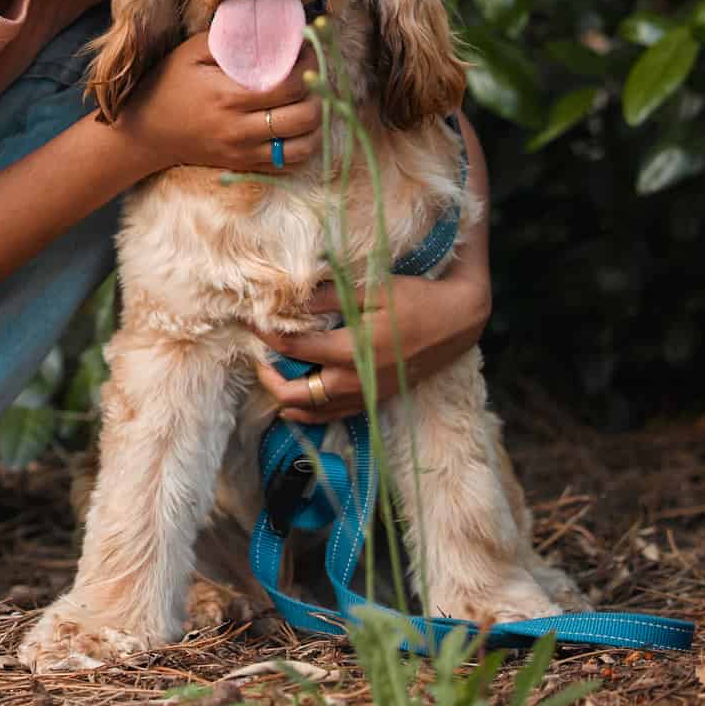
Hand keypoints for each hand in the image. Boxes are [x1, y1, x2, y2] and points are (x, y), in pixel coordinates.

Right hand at [116, 33, 321, 176]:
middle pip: (304, 117)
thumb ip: (229, 40)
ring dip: (314, 124)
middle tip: (312, 76)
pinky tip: (296, 127)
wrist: (145, 133)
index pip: (289, 85)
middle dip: (317, 93)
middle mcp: (239, 128)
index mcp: (228, 96)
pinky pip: (288, 163)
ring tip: (308, 102)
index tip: (308, 51)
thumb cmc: (167, 85)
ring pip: (303, 145)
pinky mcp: (243, 165)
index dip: (309, 66)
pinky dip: (302, 146)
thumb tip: (268, 28)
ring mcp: (243, 151)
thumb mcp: (190, 53)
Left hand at [249, 270, 491, 423]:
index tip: (245, 320)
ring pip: (311, 412)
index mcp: (351, 350)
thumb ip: (329, 298)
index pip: (290, 348)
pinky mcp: (374, 398)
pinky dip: (310, 411)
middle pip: (293, 394)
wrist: (459, 321)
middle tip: (257, 355)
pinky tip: (297, 401)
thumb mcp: (373, 290)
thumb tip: (290, 300)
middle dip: (267, 376)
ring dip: (286, 396)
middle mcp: (354, 380)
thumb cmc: (416, 299)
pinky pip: (333, 415)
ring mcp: (365, 394)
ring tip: (273, 374)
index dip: (262, 335)